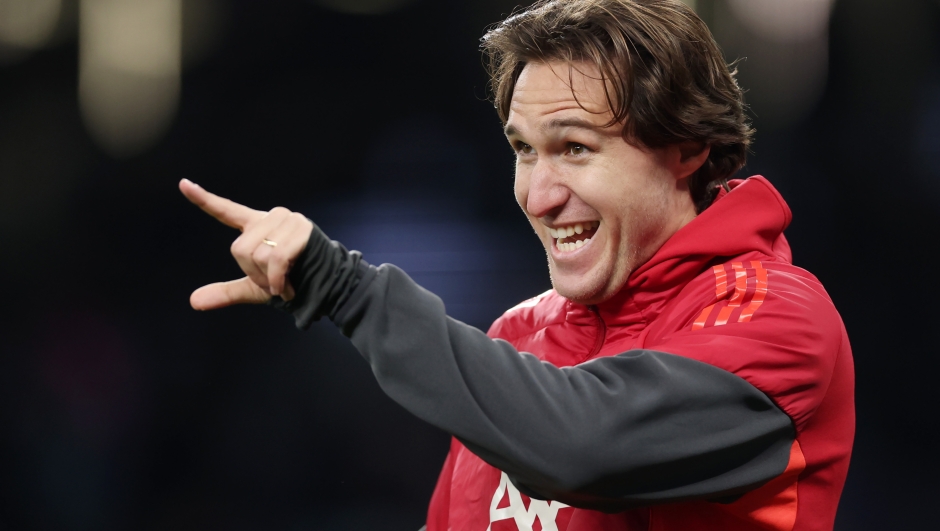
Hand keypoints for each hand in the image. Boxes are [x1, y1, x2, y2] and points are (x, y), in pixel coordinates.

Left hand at [179, 179, 312, 309]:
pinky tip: (288, 287)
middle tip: (274, 282)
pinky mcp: (302, 230)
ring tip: (286, 281)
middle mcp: (272, 217)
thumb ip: (226, 291)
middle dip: (254, 274)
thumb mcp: (254, 288)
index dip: (204, 200)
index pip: (227, 211)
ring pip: (258, 254)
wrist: (324, 289)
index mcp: (257, 225)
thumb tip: (194, 301)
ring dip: (269, 278)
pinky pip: (276, 259)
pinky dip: (279, 280)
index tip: (182, 184)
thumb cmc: (291, 282)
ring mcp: (288, 220)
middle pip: (240, 248)